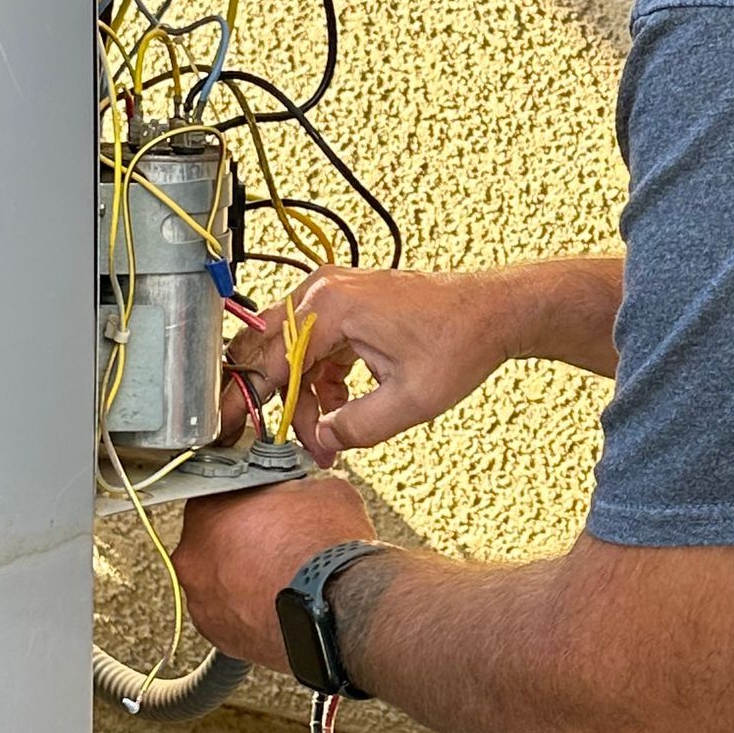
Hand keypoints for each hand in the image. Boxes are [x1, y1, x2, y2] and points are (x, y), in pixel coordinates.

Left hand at [172, 473, 377, 668]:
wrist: (336, 609)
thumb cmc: (321, 551)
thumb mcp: (322, 492)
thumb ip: (297, 489)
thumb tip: (304, 494)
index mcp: (206, 512)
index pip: (218, 495)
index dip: (247, 501)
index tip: (266, 509)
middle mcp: (192, 558)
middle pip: (213, 542)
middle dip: (241, 542)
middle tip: (276, 544)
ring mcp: (201, 601)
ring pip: (219, 582)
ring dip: (243, 579)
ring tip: (281, 576)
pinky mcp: (218, 636)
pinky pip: (230, 615)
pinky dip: (249, 610)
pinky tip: (278, 602)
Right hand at [227, 267, 518, 462]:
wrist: (492, 312)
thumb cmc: (460, 340)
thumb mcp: (410, 401)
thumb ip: (356, 427)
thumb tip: (322, 441)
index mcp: (330, 308)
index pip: (272, 365)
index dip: (257, 409)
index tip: (241, 436)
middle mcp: (323, 291)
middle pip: (268, 352)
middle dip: (272, 402)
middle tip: (270, 439)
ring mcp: (332, 293)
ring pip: (288, 351)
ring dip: (299, 393)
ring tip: (324, 432)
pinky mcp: (345, 303)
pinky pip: (312, 345)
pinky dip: (317, 378)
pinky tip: (338, 406)